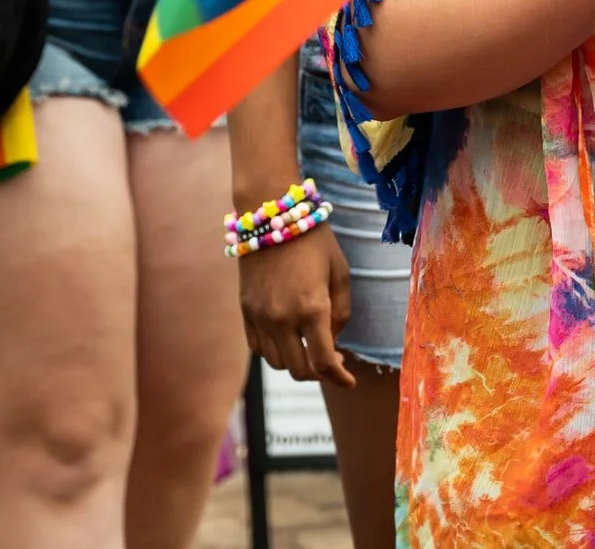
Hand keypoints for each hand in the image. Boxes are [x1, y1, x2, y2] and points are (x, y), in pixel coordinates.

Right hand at [238, 222, 354, 386]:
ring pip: (277, 363)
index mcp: (311, 309)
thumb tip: (333, 341)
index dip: (339, 379)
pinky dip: (275, 351)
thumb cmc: (313, 240)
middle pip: (300, 371)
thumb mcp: (339, 272)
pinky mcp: (245, 311)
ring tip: (310, 346)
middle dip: (320, 373)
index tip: (349, 381)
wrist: (270, 213)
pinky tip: (288, 337)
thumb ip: (341, 313)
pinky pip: (258, 348)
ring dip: (296, 362)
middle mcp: (282, 319)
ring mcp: (260, 317)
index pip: (324, 363)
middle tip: (332, 360)